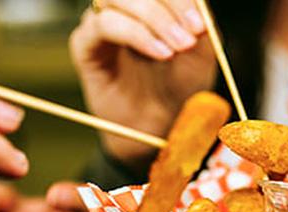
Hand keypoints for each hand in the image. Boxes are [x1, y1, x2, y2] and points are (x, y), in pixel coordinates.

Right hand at [70, 0, 214, 168]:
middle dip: (168, 7)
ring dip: (152, 19)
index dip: (180, 0)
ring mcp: (102, 22)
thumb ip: (202, 27)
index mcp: (152, 3)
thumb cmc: (178, 87)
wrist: (157, 124)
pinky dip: (134, 34)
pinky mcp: (85, 44)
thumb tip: (199, 7)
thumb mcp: (201, 56)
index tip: (200, 25)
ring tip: (174, 49)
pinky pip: (102, 25)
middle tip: (191, 35)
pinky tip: (159, 53)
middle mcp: (125, 7)